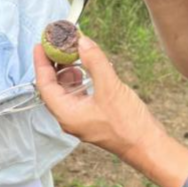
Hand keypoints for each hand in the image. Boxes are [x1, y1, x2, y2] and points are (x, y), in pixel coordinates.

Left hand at [34, 35, 164, 164]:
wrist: (146, 145)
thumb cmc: (128, 124)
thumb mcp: (110, 88)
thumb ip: (94, 62)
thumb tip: (81, 42)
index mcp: (67, 114)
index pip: (45, 85)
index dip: (41, 63)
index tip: (41, 44)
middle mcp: (69, 117)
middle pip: (53, 87)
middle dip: (54, 64)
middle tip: (58, 44)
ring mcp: (81, 117)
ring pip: (66, 90)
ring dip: (68, 71)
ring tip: (74, 53)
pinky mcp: (92, 115)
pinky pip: (79, 94)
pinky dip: (80, 79)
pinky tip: (88, 68)